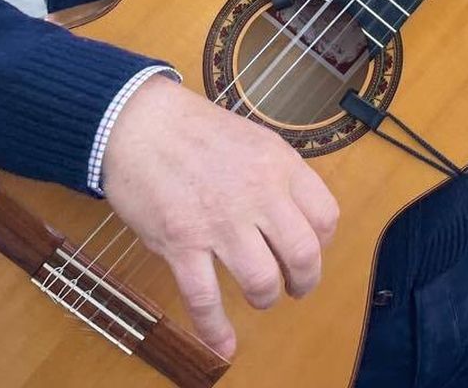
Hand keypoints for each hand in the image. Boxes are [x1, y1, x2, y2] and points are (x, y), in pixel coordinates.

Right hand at [101, 75, 338, 357]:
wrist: (141, 124)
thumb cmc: (197, 130)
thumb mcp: (255, 140)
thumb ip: (279, 176)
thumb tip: (298, 213)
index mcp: (280, 166)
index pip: (326, 216)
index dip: (323, 242)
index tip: (310, 248)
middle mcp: (257, 195)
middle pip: (303, 255)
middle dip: (304, 281)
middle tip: (295, 287)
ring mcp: (219, 221)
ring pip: (261, 280)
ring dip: (266, 298)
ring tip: (261, 297)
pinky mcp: (181, 242)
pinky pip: (205, 298)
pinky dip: (216, 330)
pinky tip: (224, 344)